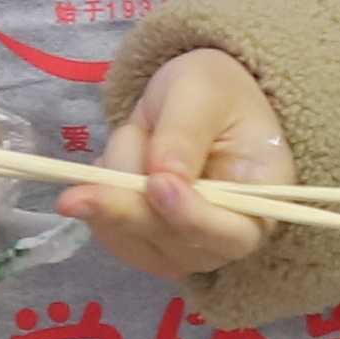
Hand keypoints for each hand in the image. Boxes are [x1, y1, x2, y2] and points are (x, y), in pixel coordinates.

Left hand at [73, 46, 296, 283]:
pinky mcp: (154, 247)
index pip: (234, 233)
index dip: (192, 216)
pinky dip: (101, 202)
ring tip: (135, 138)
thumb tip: (163, 178)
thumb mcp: (201, 91)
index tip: (157, 185)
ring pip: (136, 241)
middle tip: (74, 194)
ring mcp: (191, 247)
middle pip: (176, 245)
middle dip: (128, 208)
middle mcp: (231, 235)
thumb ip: (184, 134)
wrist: (193, 100)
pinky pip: (114, 238)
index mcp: (265, 197)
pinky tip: (111, 168)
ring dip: (115, 190)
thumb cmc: (211, 90)